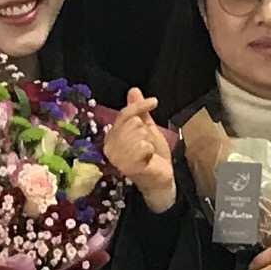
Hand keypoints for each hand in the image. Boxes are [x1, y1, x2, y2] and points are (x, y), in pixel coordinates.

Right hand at [107, 90, 174, 213]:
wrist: (161, 179)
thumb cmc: (153, 155)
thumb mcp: (147, 129)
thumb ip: (139, 112)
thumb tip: (133, 90)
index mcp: (112, 136)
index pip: (124, 113)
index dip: (139, 106)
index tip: (154, 101)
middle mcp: (110, 146)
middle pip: (133, 122)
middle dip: (146, 131)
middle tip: (148, 145)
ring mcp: (117, 157)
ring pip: (138, 132)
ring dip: (148, 142)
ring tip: (147, 153)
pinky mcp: (127, 166)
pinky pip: (142, 146)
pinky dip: (150, 151)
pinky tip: (148, 159)